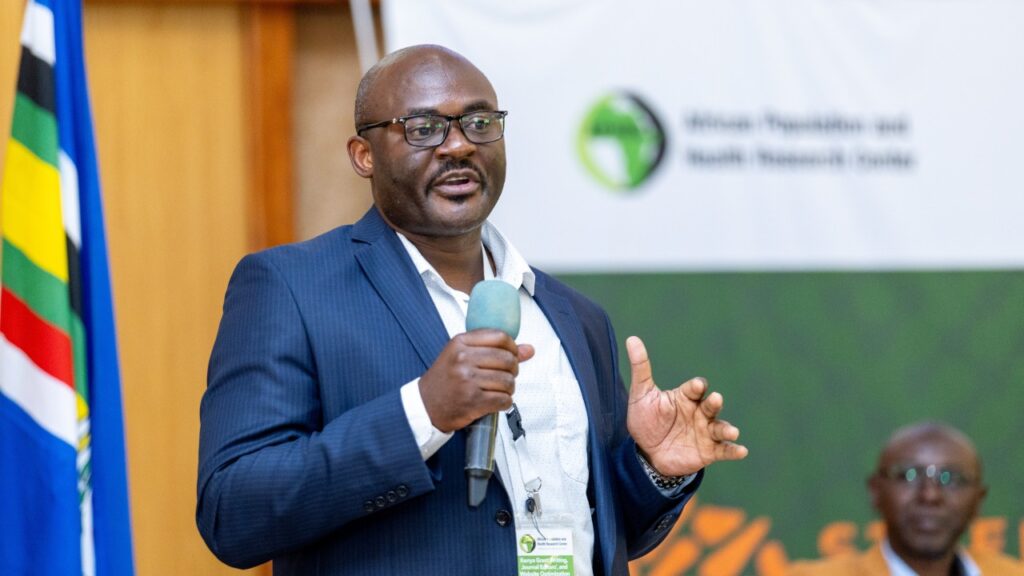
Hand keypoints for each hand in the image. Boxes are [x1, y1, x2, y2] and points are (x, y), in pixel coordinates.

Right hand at [419, 329, 534, 431]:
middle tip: (505, 375)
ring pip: (508, 381)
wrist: (425, 406)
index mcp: (460, 343)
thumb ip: (495, 350)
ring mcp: (467, 380)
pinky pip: (504, 400)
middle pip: (507, 359)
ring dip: (509, 388)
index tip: (511, 355)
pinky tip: (495, 401)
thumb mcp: (463, 356)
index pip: (499, 336)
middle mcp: (463, 359)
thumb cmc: (445, 380)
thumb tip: (529, 350)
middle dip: (513, 369)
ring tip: (498, 390)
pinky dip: (504, 402)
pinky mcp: (473, 401)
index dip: (512, 347)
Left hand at [625, 336, 747, 476]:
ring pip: (719, 427)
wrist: (645, 453)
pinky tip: (741, 450)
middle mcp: (699, 412)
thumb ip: (641, 368)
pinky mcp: (708, 451)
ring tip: (733, 431)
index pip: (694, 388)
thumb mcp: (641, 394)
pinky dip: (733, 450)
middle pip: (711, 405)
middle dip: (714, 402)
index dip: (696, 387)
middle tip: (716, 399)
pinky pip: (723, 449)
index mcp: (685, 397)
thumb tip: (632, 338)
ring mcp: (705, 431)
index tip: (697, 386)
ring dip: (727, 429)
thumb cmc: (646, 420)